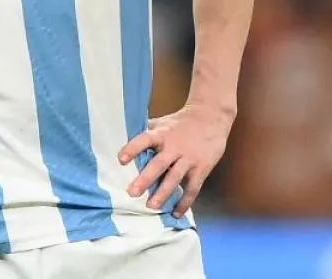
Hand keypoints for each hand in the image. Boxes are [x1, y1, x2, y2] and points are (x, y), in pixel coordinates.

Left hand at [118, 105, 232, 216]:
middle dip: (145, 179)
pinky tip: (176, 213)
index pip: (145, 140)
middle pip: (159, 164)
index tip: (120, 160)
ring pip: (175, 178)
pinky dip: (185, 202)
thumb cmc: (180, 122)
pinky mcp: (201, 169)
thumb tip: (122, 138)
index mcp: (162, 134)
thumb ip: (146, 132)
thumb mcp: (162, 122)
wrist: (210, 118)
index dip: (133, 149)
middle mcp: (174, 147)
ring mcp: (189, 159)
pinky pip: (192, 189)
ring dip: (163, 194)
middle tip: (132, 193)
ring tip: (151, 206)